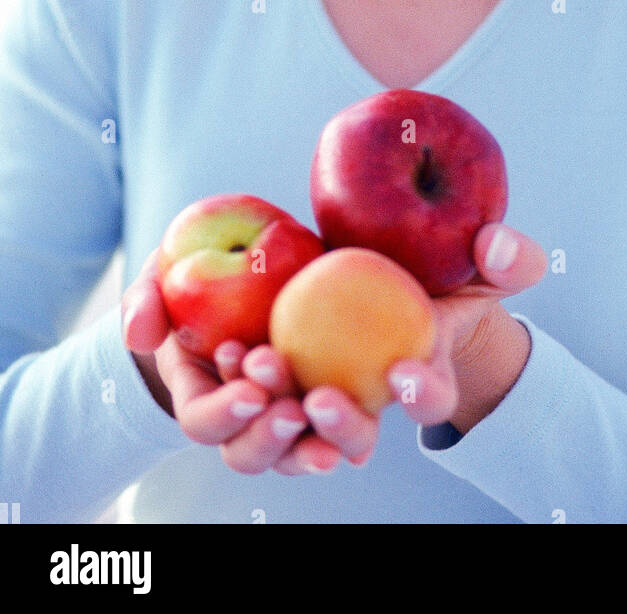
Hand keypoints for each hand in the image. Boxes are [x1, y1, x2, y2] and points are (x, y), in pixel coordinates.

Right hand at [121, 250, 336, 474]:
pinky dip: (357, 423)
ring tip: (332, 412)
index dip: (224, 412)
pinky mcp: (329, 397)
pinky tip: (380, 400)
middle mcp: (244, 418)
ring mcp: (286, 413)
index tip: (249, 389)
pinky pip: (345, 426)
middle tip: (291, 407)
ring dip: (316, 440)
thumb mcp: (160, 281)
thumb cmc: (192, 282)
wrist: (243, 279)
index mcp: (200, 394)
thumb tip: (139, 332)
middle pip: (251, 453)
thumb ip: (143, 302)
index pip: (204, 421)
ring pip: (299, 452)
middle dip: (270, 436)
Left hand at [211, 222, 546, 469]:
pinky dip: (238, 385)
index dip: (421, 392)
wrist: (397, 276)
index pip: (429, 399)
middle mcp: (370, 400)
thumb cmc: (449, 271)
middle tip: (318, 400)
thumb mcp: (486, 259)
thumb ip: (508, 254)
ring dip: (276, 417)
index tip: (404, 371)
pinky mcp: (282, 380)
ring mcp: (323, 395)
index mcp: (423, 377)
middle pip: (354, 435)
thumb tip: (498, 243)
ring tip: (259, 370)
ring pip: (296, 435)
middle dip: (339, 426)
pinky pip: (255, 400)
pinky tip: (228, 352)